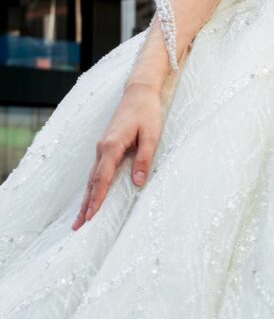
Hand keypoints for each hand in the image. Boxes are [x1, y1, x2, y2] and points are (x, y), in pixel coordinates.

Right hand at [72, 82, 162, 229]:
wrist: (139, 91)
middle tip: (77, 227)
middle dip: (85, 205)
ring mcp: (102, 146)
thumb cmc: (147, 112)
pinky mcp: (106, 145)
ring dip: (86, 197)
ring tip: (79, 218)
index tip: (91, 216)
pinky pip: (97, 170)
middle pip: (92, 181)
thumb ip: (144, 159)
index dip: (97, 198)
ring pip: (92, 177)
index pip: (102, 178)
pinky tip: (90, 195)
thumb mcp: (151, 135)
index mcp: (112, 145)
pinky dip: (92, 185)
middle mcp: (103, 147)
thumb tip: (138, 183)